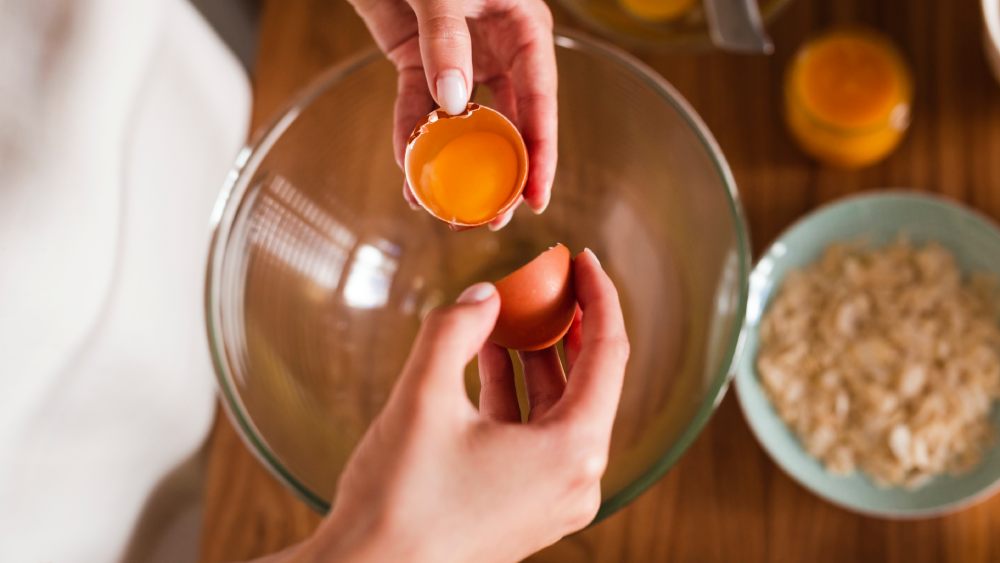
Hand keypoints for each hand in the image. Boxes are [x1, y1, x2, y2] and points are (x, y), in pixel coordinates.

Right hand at [296, 249, 627, 562]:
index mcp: (572, 451)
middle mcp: (577, 480)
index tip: (582, 257)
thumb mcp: (423, 398)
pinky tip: (485, 360)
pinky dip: (515, 396)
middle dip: (566, 325)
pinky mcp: (527, 509)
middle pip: (588, 381)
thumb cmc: (399, 500)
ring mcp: (553, 500)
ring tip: (508, 313)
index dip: (598, 296)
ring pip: (558, 409)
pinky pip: (535, 436)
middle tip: (546, 279)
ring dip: (534, 359)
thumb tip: (484, 296)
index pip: (608, 353)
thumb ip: (456, 330)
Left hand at [349, 0, 558, 228]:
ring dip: (451, 165)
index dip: (541, 154)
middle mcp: (497, 49)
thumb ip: (447, 43)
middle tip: (491, 217)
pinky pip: (417, 108)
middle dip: (499, 174)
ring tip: (443, 206)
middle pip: (506, 123)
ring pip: (462, 124)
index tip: (537, 198)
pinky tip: (407, 170)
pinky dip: (411, 138)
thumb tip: (453, 104)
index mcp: (524, 30)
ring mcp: (458, 59)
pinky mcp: (418, 61)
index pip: (540, 101)